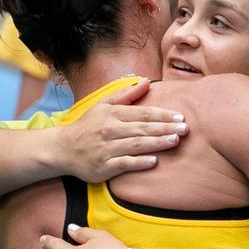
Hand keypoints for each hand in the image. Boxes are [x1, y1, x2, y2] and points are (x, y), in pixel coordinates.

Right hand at [50, 78, 188, 181]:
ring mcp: (107, 149)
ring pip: (135, 145)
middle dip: (165, 128)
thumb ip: (126, 95)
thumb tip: (147, 81)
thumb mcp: (103, 106)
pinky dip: (139, 162)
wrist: (63, 149)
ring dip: (156, 143)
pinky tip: (154, 161)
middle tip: (185, 129)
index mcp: (112, 114)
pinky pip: (124, 164)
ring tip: (175, 141)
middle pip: (142, 128)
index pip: (142, 113)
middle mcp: (110, 130)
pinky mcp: (103, 167)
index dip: (162, 115)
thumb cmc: (87, 126)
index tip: (180, 116)